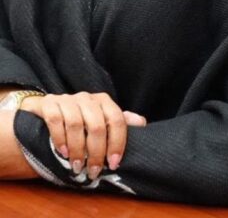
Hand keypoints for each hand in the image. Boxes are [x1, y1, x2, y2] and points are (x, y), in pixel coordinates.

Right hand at [19, 92, 146, 178]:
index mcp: (104, 101)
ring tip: (77, 166)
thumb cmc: (78, 119)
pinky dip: (60, 139)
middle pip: (97, 126)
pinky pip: (55, 121)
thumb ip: (119, 122)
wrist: (45, 109)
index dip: (117, 143)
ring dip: (77, 150)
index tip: (114, 164)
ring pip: (76, 124)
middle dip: (96, 152)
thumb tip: (141, 123)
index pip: (117, 120)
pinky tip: (63, 153)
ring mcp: (67, 99)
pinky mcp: (48, 103)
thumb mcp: (99, 120)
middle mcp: (87, 98)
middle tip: (93, 171)